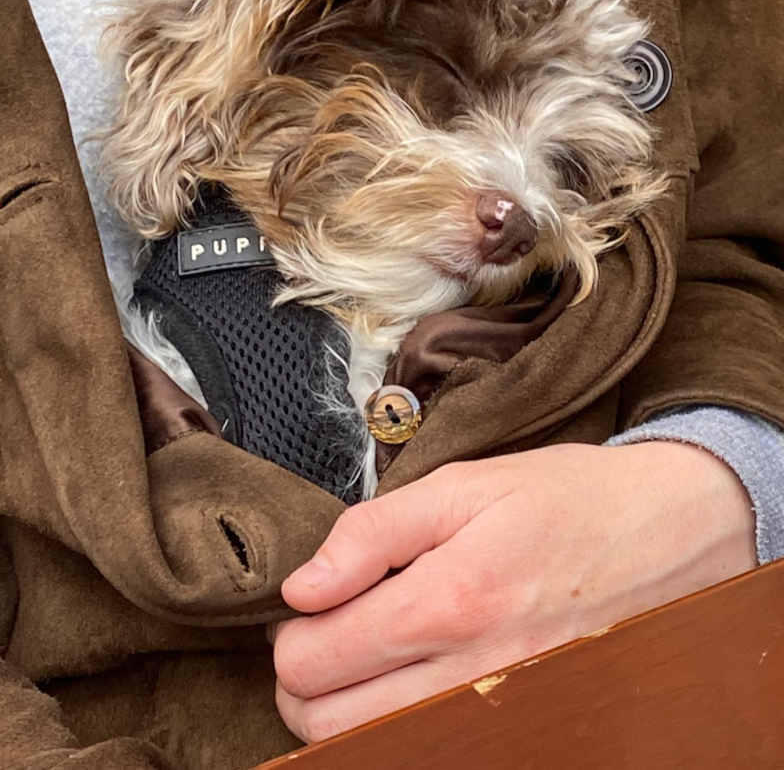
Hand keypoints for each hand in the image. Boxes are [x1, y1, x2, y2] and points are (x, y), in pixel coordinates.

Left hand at [272, 441, 755, 742]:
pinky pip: (430, 753)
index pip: (312, 660)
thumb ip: (372, 533)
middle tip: (331, 629)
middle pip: (327, 725)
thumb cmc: (567, 501)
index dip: (293, 631)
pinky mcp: (527, 732)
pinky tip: (412, 679)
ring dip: (346, 708)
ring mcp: (503, 716)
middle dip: (306, 678)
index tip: (313, 603)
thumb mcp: (465, 485)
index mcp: (450, 601)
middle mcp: (473, 676)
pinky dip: (397, 726)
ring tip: (371, 650)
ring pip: (370, 750)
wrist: (669, 535)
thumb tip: (302, 586)